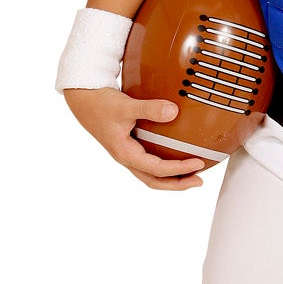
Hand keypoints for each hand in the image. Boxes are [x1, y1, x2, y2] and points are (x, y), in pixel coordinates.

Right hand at [63, 88, 207, 190]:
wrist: (83, 100)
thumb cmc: (101, 104)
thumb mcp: (125, 105)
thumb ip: (149, 108)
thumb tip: (174, 111)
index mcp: (125, 153)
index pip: (157, 169)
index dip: (179, 169)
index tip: (198, 163)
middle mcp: (127, 158)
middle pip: (154, 181)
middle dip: (177, 184)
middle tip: (199, 181)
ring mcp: (128, 154)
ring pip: (151, 174)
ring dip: (172, 177)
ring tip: (192, 174)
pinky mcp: (129, 147)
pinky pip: (149, 162)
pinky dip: (165, 165)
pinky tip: (176, 155)